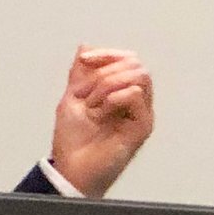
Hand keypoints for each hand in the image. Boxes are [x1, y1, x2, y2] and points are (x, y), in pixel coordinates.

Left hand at [49, 46, 154, 198]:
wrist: (71, 167)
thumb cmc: (73, 141)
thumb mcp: (72, 98)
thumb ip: (81, 74)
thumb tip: (86, 46)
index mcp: (120, 92)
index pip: (126, 59)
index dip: (107, 53)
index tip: (85, 60)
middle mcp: (135, 101)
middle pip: (135, 63)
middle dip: (106, 70)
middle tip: (87, 93)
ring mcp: (140, 113)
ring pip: (139, 75)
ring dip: (109, 84)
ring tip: (94, 104)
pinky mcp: (142, 127)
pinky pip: (137, 95)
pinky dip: (115, 97)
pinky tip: (102, 110)